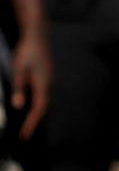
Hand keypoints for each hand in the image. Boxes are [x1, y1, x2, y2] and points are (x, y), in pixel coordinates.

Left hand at [9, 24, 49, 138]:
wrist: (38, 35)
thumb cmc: (27, 51)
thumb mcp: (18, 69)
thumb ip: (19, 88)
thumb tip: (18, 105)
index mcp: (43, 84)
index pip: (39, 109)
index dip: (31, 123)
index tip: (24, 135)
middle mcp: (49, 85)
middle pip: (44, 108)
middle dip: (35, 122)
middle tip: (25, 135)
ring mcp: (49, 81)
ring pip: (44, 102)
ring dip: (37, 114)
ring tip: (28, 125)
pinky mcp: (46, 77)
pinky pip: (43, 96)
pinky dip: (37, 105)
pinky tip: (31, 107)